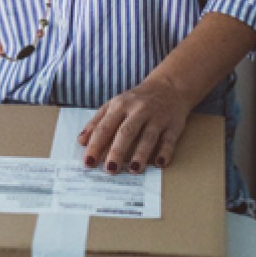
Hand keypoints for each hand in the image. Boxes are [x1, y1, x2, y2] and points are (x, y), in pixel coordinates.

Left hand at [77, 75, 195, 174]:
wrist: (168, 86)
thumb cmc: (136, 100)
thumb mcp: (114, 105)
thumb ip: (97, 122)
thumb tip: (81, 141)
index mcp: (120, 106)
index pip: (104, 128)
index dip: (95, 145)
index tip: (88, 162)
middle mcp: (138, 110)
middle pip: (126, 132)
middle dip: (117, 151)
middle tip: (110, 170)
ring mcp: (157, 117)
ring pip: (148, 136)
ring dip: (141, 154)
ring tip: (134, 170)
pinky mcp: (173, 124)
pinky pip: (169, 139)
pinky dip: (165, 151)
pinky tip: (160, 163)